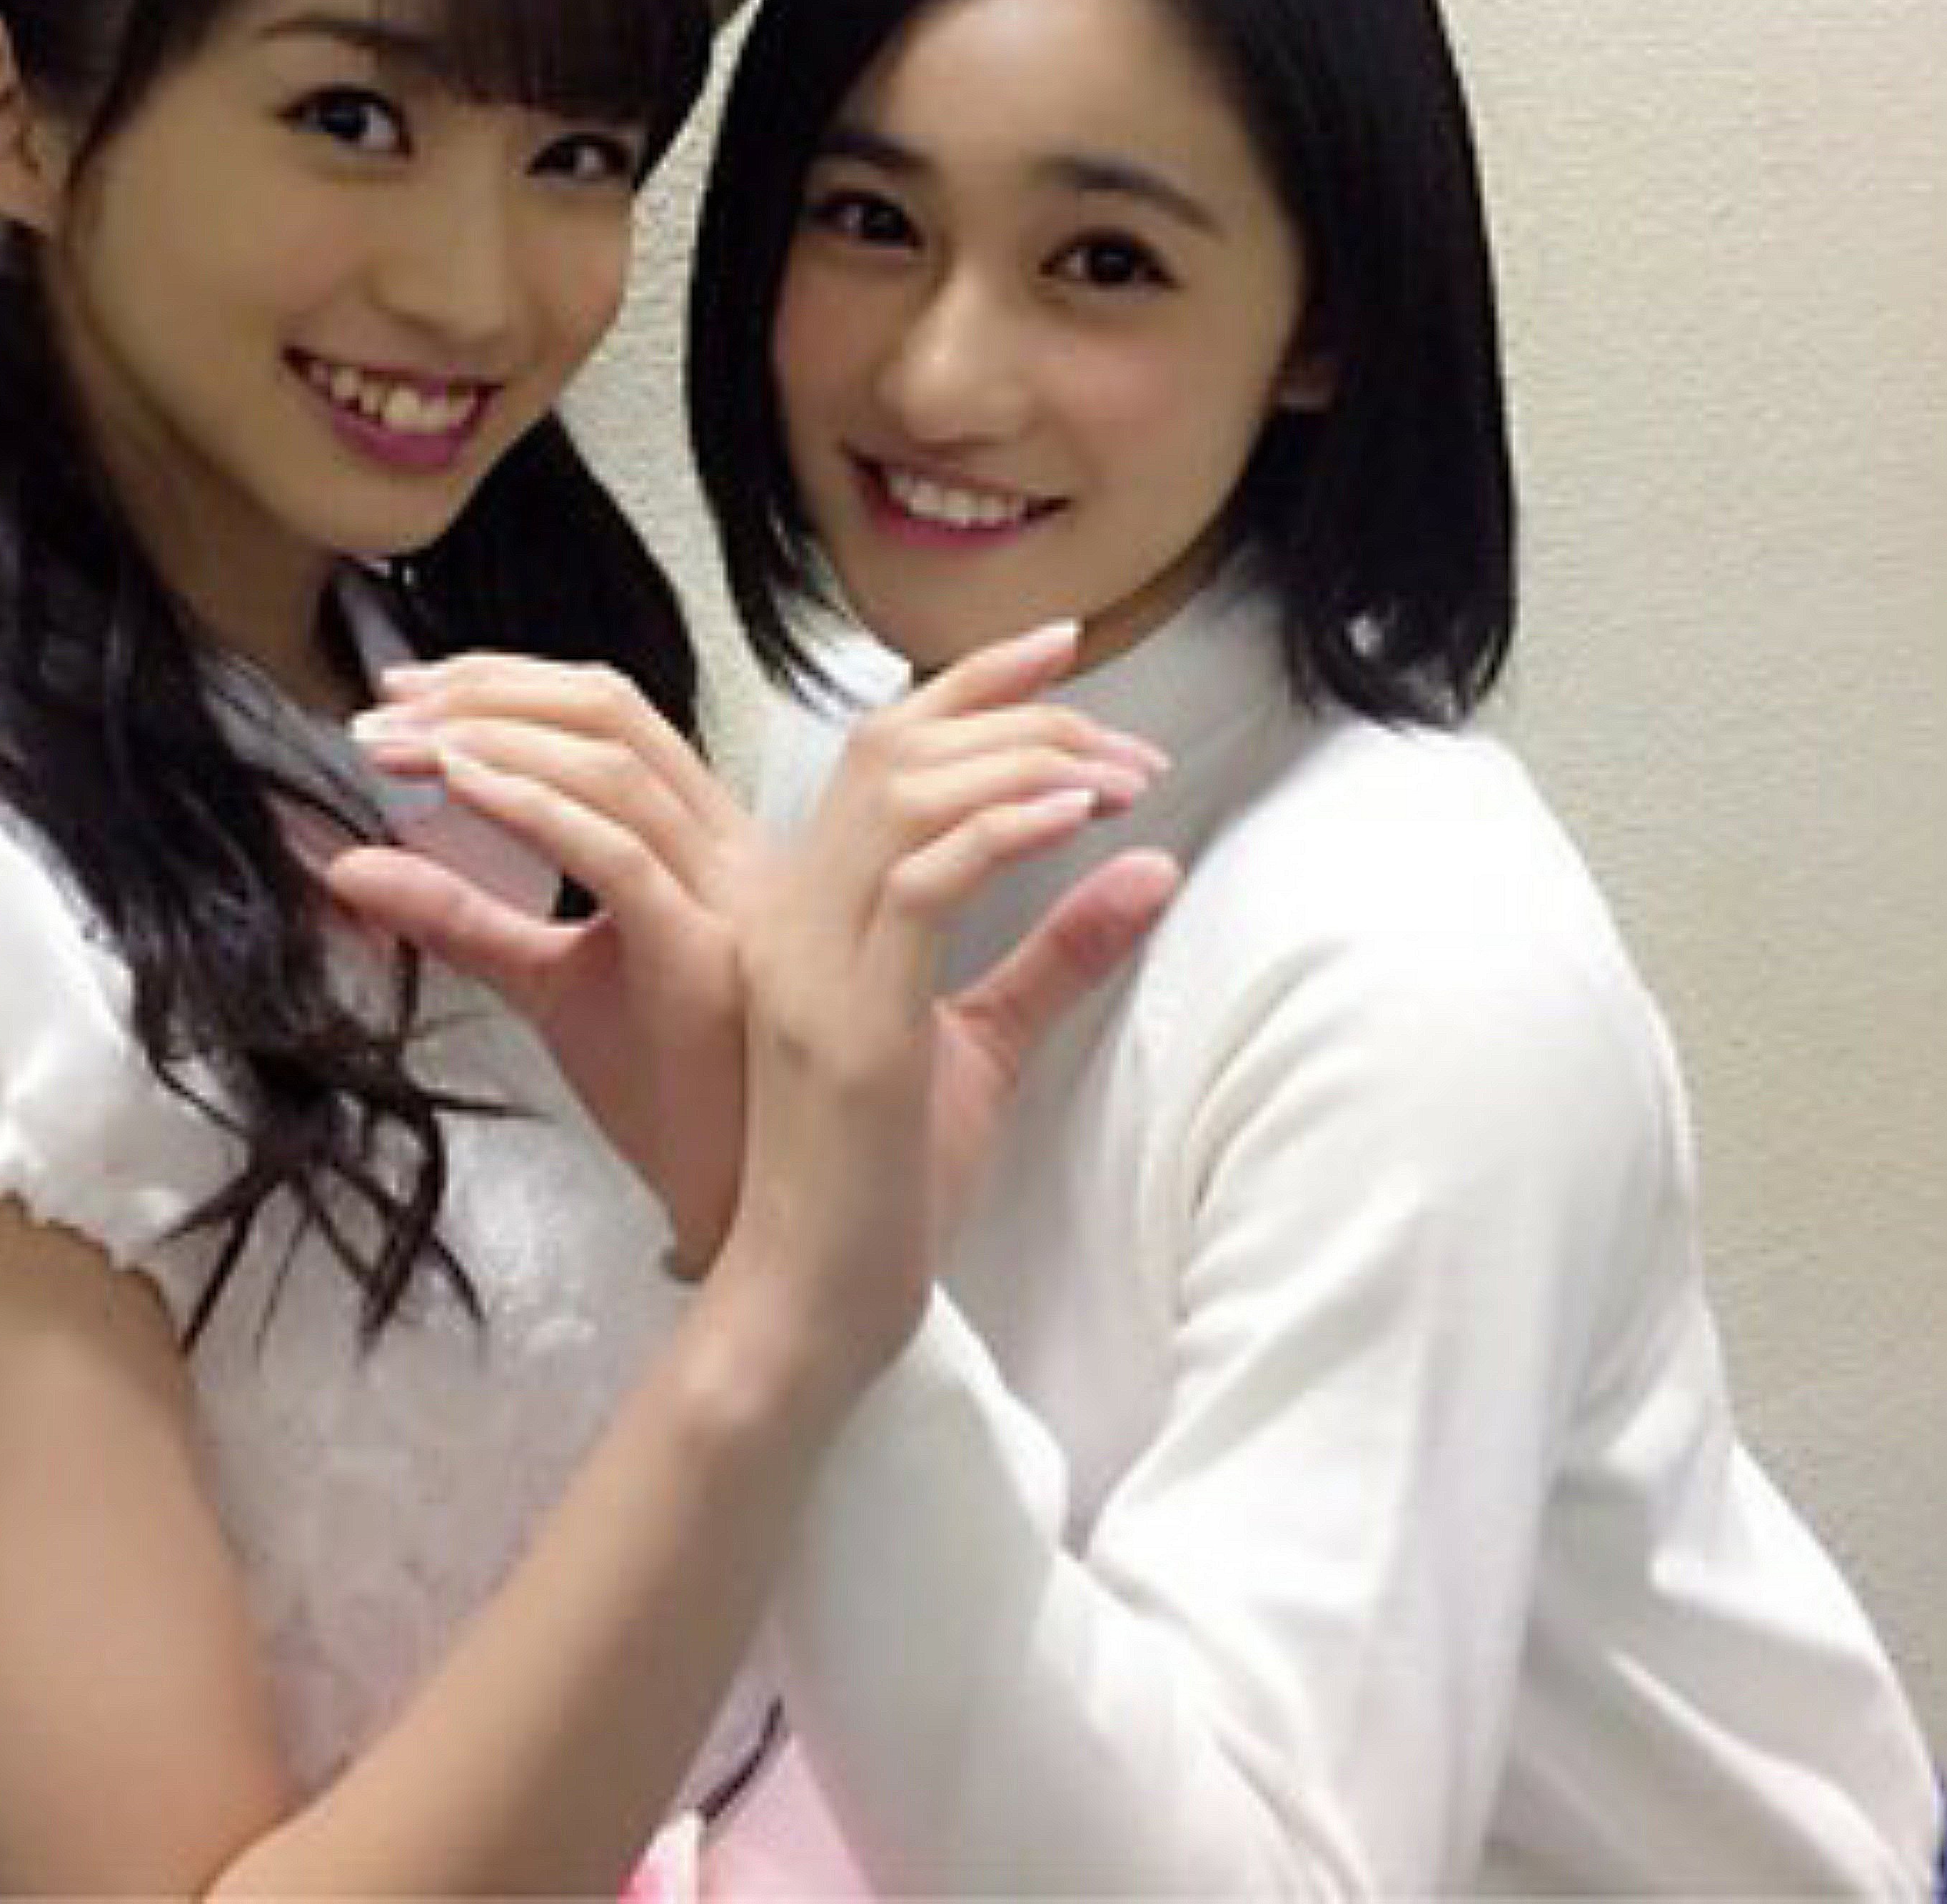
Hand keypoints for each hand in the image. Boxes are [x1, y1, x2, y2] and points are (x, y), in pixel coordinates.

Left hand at [321, 658, 755, 1270]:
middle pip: (611, 711)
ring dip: (491, 739)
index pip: (609, 716)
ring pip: (614, 764)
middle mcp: (726, 846)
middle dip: (488, 690)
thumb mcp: (544, 981)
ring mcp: (726, 893)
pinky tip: (457, 790)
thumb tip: (347, 865)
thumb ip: (460, 917)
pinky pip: (621, 852)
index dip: (505, 684)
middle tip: (383, 706)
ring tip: (398, 747)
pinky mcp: (707, 950)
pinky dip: (532, 807)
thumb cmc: (666, 1093)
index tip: (406, 695)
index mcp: (700, 841)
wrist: (737, 1202)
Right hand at [718, 620, 1180, 1374]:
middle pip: (895, 748)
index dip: (970, 681)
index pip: (881, 749)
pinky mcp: (848, 1016)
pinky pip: (922, 879)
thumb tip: (1154, 870)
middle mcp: (792, 915)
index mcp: (809, 908)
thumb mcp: (987, 1044)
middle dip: (1022, 718)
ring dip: (1029, 765)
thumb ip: (1059, 954)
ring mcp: (810, 961)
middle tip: (1129, 749)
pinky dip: (1006, 830)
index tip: (1061, 646)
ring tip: (1123, 781)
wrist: (813, 1299)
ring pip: (905, 794)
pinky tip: (1081, 820)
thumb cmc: (885, 1184)